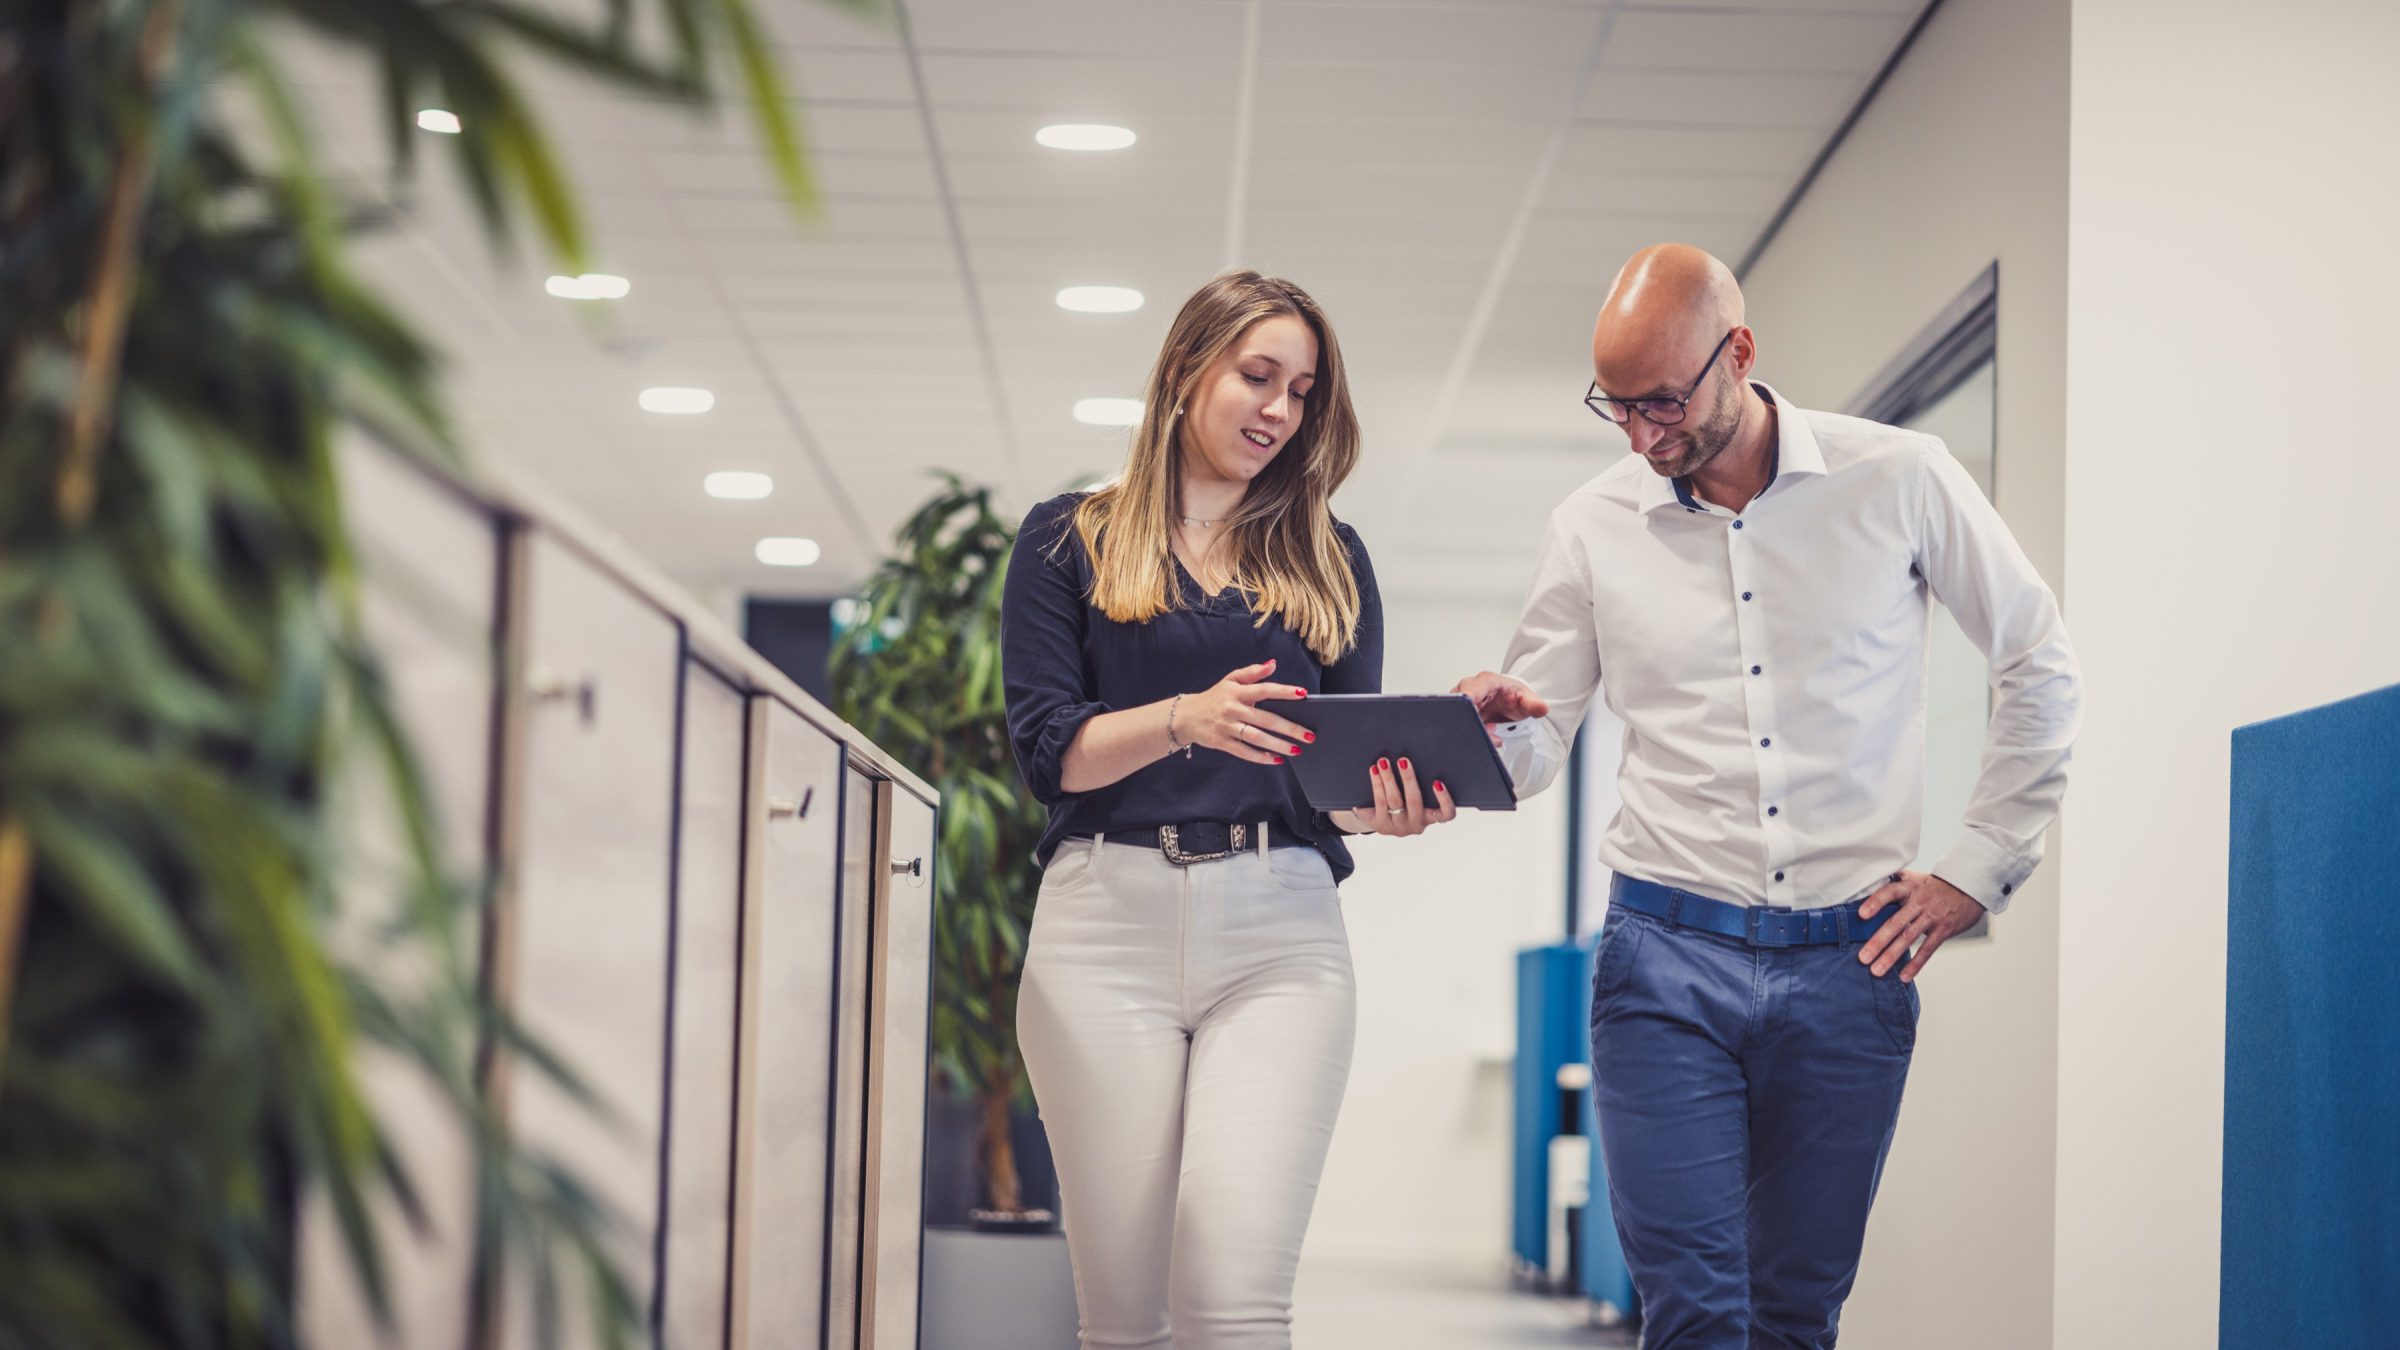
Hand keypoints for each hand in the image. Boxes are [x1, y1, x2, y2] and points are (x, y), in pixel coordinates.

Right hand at [1178, 659, 1314, 764]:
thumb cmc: (1214, 697)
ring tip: (1297, 749)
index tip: (1303, 695)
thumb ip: (1252, 672)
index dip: (1284, 692)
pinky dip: (1261, 757)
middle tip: (1308, 735)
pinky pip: (1244, 752)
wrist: (1186, 716)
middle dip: (1289, 728)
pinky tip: (1276, 759)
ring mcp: (1227, 727)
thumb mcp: (1230, 680)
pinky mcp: (1222, 743)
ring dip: (1278, 745)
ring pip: (1257, 737)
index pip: (1264, 690)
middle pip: (1266, 719)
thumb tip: (1273, 664)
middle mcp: (1233, 709)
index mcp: (1237, 692)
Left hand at [1353, 755, 1456, 836]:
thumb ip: (1421, 781)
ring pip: (1394, 800)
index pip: (1446, 814)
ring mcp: (1398, 826)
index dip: (1445, 800)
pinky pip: (1379, 802)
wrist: (1379, 818)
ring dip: (1389, 778)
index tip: (1437, 782)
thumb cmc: (1404, 800)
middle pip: (1414, 801)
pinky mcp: (1381, 825)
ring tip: (1383, 762)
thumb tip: (1418, 753)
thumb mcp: (1415, 795)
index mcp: (1430, 816)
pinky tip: (1374, 771)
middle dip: (1408, 779)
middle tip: (1403, 760)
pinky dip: (1377, 784)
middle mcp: (1416, 824)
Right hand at [1451, 672, 1548, 747]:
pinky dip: (1473, 733)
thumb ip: (1534, 704)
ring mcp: (1464, 703)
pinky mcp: (1462, 715)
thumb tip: (1542, 708)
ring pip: (1459, 717)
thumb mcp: (1527, 700)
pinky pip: (1462, 725)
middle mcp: (1470, 689)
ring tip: (1493, 730)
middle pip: (1461, 706)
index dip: (1468, 703)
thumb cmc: (1515, 696)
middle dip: (1474, 722)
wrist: (1511, 702)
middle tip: (1491, 729)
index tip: (1475, 715)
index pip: (1468, 690)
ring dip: (1474, 729)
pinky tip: (1486, 734)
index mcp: (1485, 681)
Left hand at [1856, 870, 1984, 981]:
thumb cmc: (1935, 885)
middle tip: (1862, 958)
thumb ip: (1894, 882)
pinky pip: (1928, 949)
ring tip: (1876, 971)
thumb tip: (1868, 882)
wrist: (1968, 888)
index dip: (1875, 903)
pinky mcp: (1943, 930)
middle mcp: (1919, 902)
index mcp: (1909, 888)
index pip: (1889, 893)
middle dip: (1878, 941)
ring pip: (1908, 938)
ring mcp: (1932, 917)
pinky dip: (1916, 964)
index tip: (1861, 915)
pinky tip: (1904, 976)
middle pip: (1896, 923)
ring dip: (1891, 956)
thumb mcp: (1915, 878)